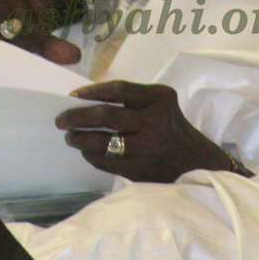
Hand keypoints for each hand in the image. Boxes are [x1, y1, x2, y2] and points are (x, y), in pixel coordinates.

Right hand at [0, 0, 81, 135]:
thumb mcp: (20, 32)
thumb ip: (48, 42)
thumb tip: (73, 55)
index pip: (49, 14)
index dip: (37, 31)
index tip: (9, 27)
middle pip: (35, 27)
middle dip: (21, 43)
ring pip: (20, 39)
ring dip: (5, 51)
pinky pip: (2, 47)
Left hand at [55, 81, 235, 182]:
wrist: (197, 163)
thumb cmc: (172, 127)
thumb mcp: (160, 104)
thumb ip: (131, 100)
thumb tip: (85, 101)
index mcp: (159, 99)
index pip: (118, 89)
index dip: (91, 91)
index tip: (73, 95)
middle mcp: (154, 121)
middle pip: (106, 115)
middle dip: (77, 117)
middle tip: (61, 120)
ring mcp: (148, 148)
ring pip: (102, 142)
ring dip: (80, 139)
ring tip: (71, 137)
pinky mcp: (141, 169)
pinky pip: (107, 162)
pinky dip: (92, 156)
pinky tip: (87, 152)